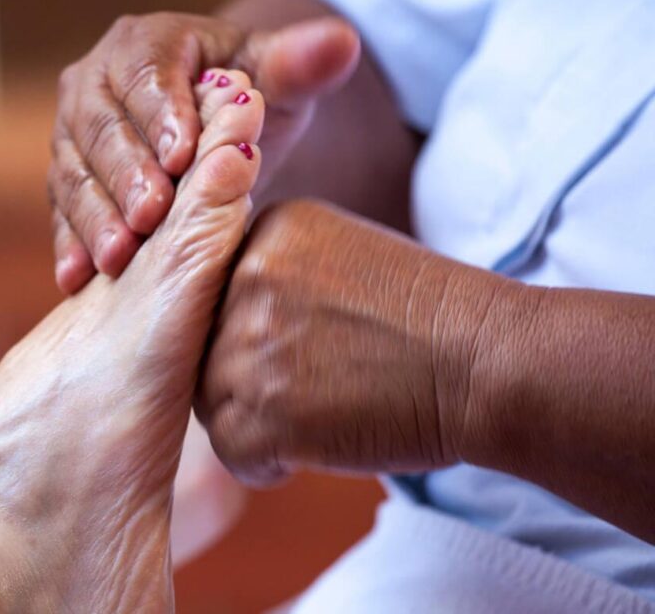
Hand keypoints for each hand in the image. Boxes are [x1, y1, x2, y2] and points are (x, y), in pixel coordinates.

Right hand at [48, 10, 359, 293]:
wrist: (214, 134)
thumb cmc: (251, 102)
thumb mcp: (279, 82)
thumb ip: (303, 64)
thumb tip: (342, 43)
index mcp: (142, 45)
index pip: (146, 76)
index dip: (162, 116)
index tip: (183, 158)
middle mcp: (93, 83)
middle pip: (100, 127)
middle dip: (124, 174)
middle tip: (149, 217)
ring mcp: (72, 134)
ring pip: (73, 172)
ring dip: (93, 217)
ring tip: (116, 257)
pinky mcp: (66, 179)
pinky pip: (60, 211)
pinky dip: (69, 244)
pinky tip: (76, 279)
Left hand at [196, 201, 511, 484]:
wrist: (490, 361)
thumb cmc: (435, 317)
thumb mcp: (347, 255)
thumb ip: (282, 272)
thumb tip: (230, 316)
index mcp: (269, 232)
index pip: (218, 293)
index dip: (248, 332)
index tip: (297, 350)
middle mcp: (247, 279)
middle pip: (206, 344)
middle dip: (244, 376)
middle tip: (302, 392)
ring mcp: (249, 345)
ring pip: (211, 398)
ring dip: (252, 420)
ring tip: (308, 422)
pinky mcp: (263, 411)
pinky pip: (229, 450)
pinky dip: (263, 463)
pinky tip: (303, 453)